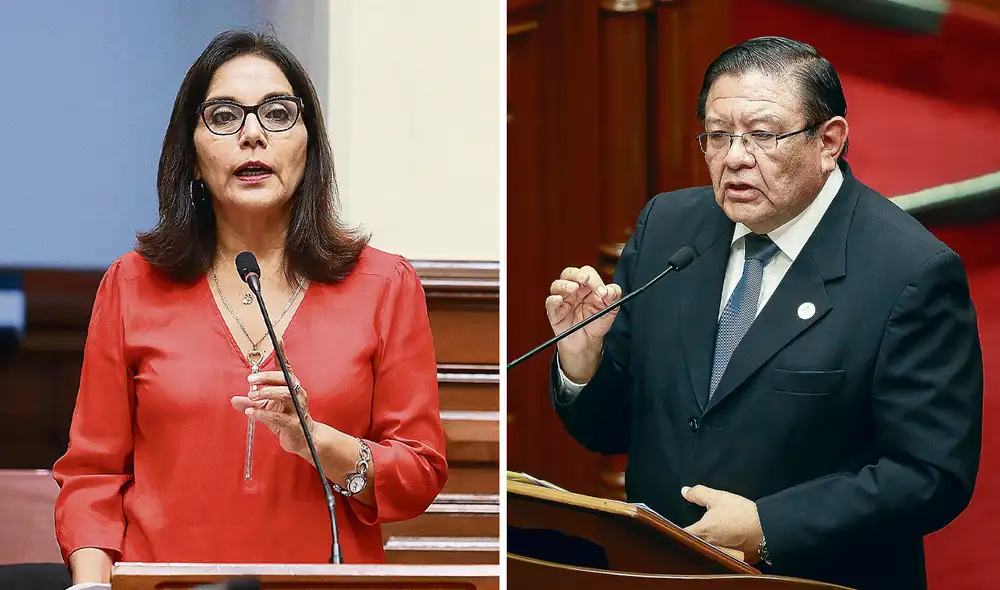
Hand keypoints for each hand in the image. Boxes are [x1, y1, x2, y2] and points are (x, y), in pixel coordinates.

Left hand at [230, 342, 314, 457]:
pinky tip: (250, 412)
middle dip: (267, 377)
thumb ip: (250, 403)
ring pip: (285, 394)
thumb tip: (233, 399)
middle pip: (285, 379)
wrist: (303, 439)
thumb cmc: (285, 419)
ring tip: (251, 396)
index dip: (281, 352)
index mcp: (290, 386)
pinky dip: (262, 413)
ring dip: (266, 393)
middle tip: (250, 379)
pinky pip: (278, 417)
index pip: (285, 367)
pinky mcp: (294, 424)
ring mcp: (297, 408)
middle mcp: (297, 393)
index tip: (277, 338)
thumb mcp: (266, 408)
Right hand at [546, 265, 621, 380]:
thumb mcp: (611, 308)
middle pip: (569, 273)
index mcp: (587, 286)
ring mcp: (563, 299)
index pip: (587, 273)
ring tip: (573, 289)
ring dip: (564, 285)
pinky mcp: (554, 311)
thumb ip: (614, 295)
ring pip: (557, 285)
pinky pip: (550, 302)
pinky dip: (553, 299)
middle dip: (576, 275)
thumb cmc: (596, 322)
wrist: (587, 342)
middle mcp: (573, 290)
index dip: (594, 279)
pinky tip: (559, 300)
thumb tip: (609, 290)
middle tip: (584, 280)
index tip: (602, 291)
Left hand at [682, 485, 763, 563]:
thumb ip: (699, 494)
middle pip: (694, 542)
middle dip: (693, 535)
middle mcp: (710, 546)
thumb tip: (684, 492)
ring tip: (714, 531)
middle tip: (697, 525)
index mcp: (702, 532)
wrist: (768, 528)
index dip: (677, 528)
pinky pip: (723, 554)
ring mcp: (722, 554)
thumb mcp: (718, 498)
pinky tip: (727, 539)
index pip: (681, 533)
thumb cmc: (742, 513)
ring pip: (708, 549)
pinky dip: (722, 548)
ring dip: (708, 542)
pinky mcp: (735, 559)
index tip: (676, 524)